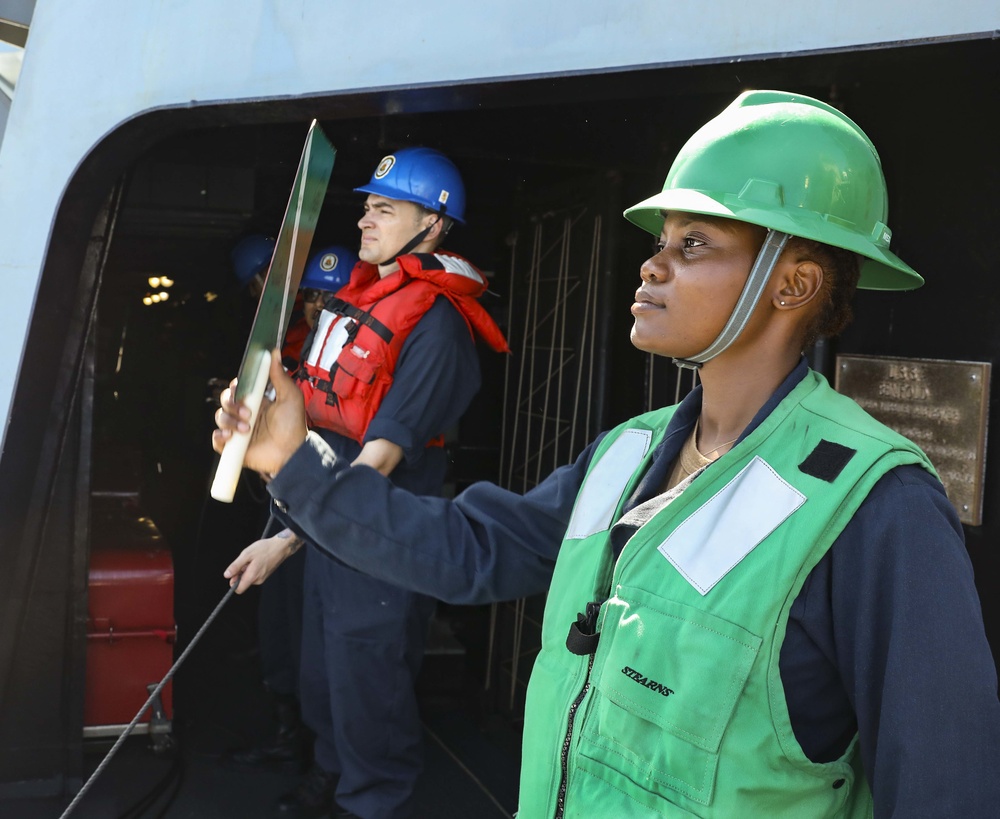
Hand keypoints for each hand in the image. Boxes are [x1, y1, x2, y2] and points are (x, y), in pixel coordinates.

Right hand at [212, 349, 308, 475]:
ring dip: (229, 421)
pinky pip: (216, 439)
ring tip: (246, 429)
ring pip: (220, 417)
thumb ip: (280, 376)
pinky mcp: (233, 446)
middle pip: (225, 400)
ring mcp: (238, 430)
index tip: (240, 387)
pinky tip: (230, 437)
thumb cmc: (293, 426)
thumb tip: (274, 352)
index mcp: (256, 401)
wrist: (292, 453)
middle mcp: (244, 413)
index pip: (237, 387)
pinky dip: (219, 436)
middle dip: (231, 403)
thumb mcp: (290, 397)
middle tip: (247, 413)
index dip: (235, 386)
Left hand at [224, 529, 302, 592]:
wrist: (281, 546)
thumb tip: (226, 575)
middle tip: (245, 561)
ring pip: (249, 578)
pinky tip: (258, 559)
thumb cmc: (265, 549)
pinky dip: (253, 568)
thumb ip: (236, 566)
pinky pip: (255, 575)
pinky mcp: (266, 574)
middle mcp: (258, 580)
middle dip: (240, 573)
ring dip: (247, 570)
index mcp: (252, 576)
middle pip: (243, 583)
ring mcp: (263, 578)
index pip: (238, 589)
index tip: (234, 572)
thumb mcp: (247, 554)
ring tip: (253, 559)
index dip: (233, 582)